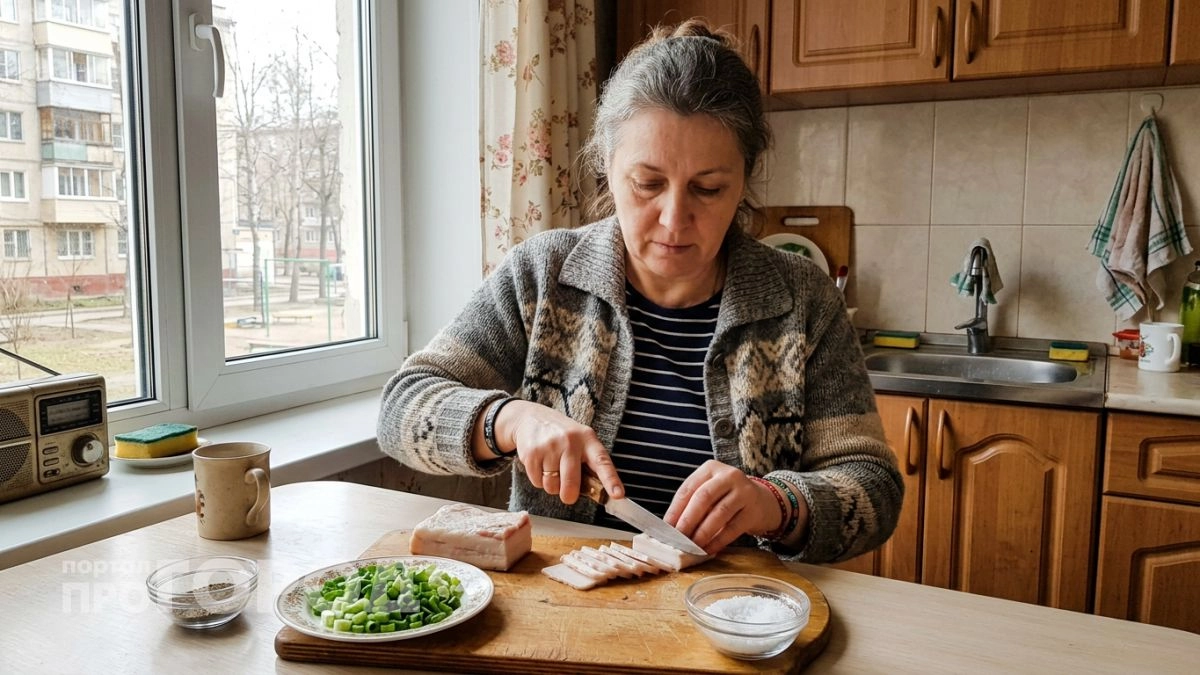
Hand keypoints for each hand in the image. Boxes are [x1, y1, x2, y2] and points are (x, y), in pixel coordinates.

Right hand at [498, 401, 623, 504]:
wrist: (530, 418)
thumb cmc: (561, 435)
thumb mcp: (580, 441)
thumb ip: (588, 463)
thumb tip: (596, 493)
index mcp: (588, 439)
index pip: (602, 462)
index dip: (611, 480)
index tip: (618, 495)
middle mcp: (570, 441)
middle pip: (572, 484)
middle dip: (569, 495)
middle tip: (568, 494)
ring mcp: (550, 446)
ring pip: (552, 486)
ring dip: (552, 485)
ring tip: (551, 468)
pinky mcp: (532, 453)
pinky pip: (537, 482)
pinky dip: (538, 480)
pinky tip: (540, 464)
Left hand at [663, 460, 781, 553]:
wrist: (763, 502)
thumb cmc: (727, 498)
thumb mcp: (711, 492)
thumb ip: (693, 504)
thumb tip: (671, 528)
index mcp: (711, 468)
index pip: (688, 488)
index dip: (676, 509)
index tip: (666, 527)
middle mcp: (729, 475)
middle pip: (704, 497)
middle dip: (688, 520)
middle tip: (678, 538)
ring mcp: (744, 491)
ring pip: (719, 513)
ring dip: (703, 532)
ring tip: (692, 546)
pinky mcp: (754, 510)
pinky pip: (733, 528)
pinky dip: (718, 541)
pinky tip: (709, 550)